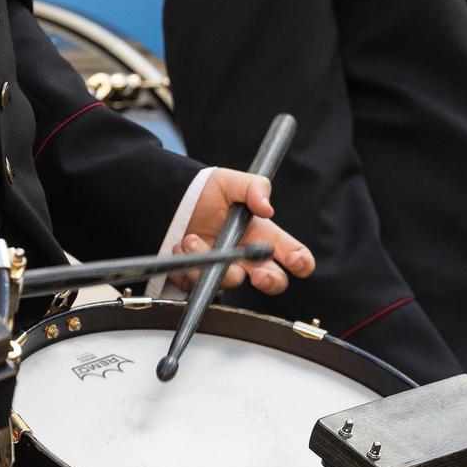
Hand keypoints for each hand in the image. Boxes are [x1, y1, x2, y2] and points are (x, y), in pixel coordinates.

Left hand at [168, 168, 314, 293]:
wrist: (166, 201)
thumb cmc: (204, 192)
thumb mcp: (229, 181)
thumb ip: (253, 187)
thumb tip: (267, 208)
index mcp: (263, 236)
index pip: (294, 255)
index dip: (300, 262)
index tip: (294, 261)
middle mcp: (248, 257)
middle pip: (274, 281)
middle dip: (270, 281)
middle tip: (258, 275)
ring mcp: (225, 270)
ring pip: (231, 282)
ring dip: (211, 262)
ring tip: (191, 239)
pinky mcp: (201, 280)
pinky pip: (199, 285)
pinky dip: (188, 266)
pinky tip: (180, 247)